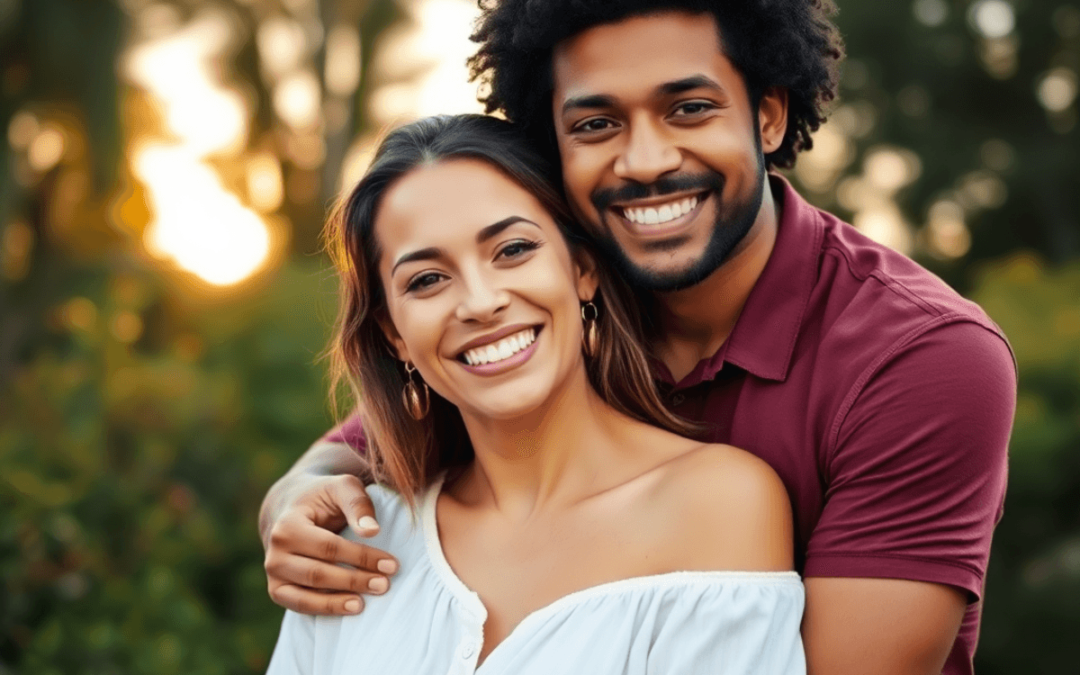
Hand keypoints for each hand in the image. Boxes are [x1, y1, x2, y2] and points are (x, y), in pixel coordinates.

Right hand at [264, 473, 398, 614]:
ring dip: (337, 602)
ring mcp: (273, 574)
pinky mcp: (277, 590)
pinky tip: (349, 609)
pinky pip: (300, 606)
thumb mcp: (342, 488)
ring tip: (365, 604)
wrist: (292, 509)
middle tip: (384, 585)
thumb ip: (357, 504)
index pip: (329, 547)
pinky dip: (324, 610)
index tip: (391, 564)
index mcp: (287, 525)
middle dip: (354, 581)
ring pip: (305, 596)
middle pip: (317, 574)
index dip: (361, 557)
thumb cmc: (323, 497)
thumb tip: (372, 531)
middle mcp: (275, 552)